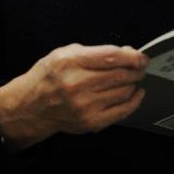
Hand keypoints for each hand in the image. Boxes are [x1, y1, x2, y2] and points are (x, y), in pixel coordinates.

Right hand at [0, 43, 148, 150]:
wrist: (31, 106)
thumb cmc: (48, 77)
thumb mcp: (63, 53)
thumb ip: (94, 52)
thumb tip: (125, 53)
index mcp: (70, 62)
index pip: (111, 57)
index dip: (132, 56)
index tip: (142, 56)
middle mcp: (77, 84)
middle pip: (121, 75)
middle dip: (136, 69)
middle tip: (139, 67)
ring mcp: (84, 105)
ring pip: (124, 92)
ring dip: (133, 83)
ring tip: (132, 79)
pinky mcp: (90, 121)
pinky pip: (122, 111)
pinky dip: (134, 101)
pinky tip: (135, 94)